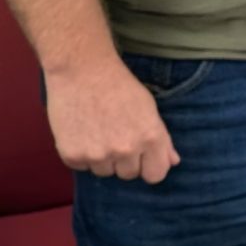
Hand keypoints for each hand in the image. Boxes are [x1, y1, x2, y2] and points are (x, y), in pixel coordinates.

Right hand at [45, 59, 180, 181]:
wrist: (81, 70)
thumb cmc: (119, 85)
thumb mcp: (149, 108)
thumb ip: (162, 139)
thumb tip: (172, 162)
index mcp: (150, 138)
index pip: (156, 175)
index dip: (149, 166)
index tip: (142, 157)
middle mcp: (125, 150)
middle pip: (128, 175)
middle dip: (124, 160)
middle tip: (115, 135)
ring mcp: (97, 155)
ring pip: (104, 172)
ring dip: (102, 158)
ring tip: (97, 131)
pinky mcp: (72, 155)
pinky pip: (81, 166)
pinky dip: (80, 154)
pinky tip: (81, 131)